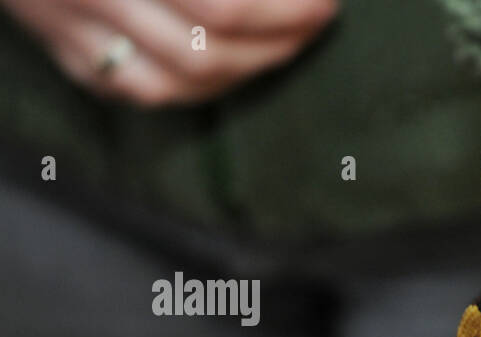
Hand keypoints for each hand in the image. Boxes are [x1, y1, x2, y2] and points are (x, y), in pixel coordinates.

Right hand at [1, 0, 335, 105]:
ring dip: (253, 65)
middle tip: (320, 15)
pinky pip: (146, 91)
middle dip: (282, 36)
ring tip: (292, 40)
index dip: (286, 6)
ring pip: (183, 79)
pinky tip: (239, 64)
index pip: (224, 5)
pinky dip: (202, 84)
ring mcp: (72, 29)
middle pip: (208, 46)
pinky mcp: (67, 54)